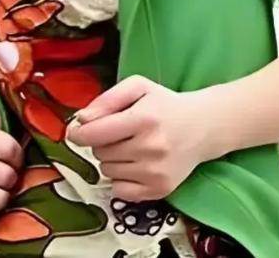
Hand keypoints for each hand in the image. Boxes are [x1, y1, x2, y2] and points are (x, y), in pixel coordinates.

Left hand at [66, 75, 215, 201]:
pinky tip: (135, 165)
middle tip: (120, 132)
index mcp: (143, 118)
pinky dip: (120, 179)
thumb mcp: (138, 87)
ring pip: (107, 171)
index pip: (96, 133)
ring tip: (130, 146)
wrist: (202, 127)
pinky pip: (119, 191)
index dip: (79, 133)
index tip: (75, 131)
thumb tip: (81, 120)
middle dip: (101, 141)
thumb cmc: (165, 104)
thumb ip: (107, 99)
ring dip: (111, 159)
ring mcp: (156, 172)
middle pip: (99, 152)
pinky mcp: (160, 190)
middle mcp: (150, 147)